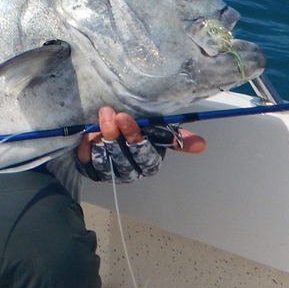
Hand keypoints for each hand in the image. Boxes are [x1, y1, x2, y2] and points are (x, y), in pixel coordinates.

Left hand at [75, 107, 204, 182]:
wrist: (109, 127)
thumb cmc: (136, 129)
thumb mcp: (157, 129)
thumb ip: (177, 137)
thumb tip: (202, 145)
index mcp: (148, 162)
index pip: (143, 154)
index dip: (134, 137)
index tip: (124, 117)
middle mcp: (130, 172)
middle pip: (122, 160)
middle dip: (115, 136)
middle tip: (108, 114)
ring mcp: (110, 173)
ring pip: (105, 163)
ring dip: (100, 141)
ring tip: (97, 122)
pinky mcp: (92, 170)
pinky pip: (87, 163)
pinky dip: (86, 149)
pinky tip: (87, 134)